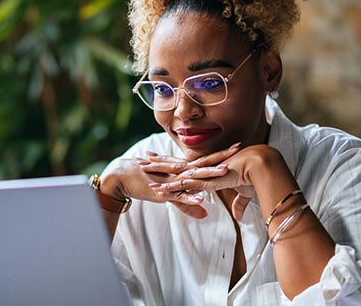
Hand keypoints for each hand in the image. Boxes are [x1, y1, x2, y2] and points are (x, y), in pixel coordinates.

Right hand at [99, 155, 227, 217]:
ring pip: (193, 177)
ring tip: (225, 171)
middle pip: (203, 163)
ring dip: (209, 174)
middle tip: (239, 148)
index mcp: (181, 168)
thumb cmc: (145, 181)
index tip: (238, 147)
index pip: (205, 160)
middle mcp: (178, 171)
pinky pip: (178, 196)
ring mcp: (171, 180)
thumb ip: (187, 203)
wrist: (122, 177)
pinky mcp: (163, 192)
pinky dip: (189, 197)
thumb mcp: (169, 193)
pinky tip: (201, 199)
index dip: (221, 154)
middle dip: (221, 157)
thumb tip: (204, 213)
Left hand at [143, 144, 280, 219]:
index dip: (176, 162)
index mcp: (211, 168)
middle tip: (144, 158)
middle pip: (177, 164)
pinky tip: (156, 190)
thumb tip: (239, 217)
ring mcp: (203, 174)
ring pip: (175, 172)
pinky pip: (183, 186)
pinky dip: (169, 189)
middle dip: (160, 162)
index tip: (163, 158)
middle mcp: (204, 168)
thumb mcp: (245, 193)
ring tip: (141, 169)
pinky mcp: (205, 182)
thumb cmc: (257, 177)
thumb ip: (239, 205)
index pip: (189, 164)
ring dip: (158, 172)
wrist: (262, 167)